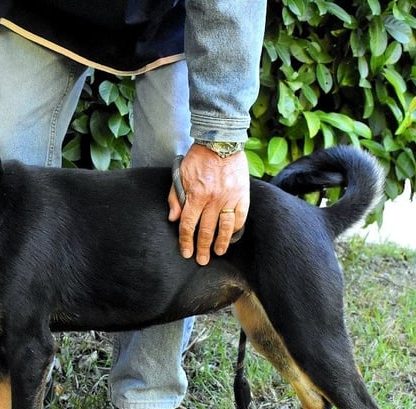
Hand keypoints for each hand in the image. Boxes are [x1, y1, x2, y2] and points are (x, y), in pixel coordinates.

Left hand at [167, 143, 249, 265]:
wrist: (220, 141)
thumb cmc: (198, 158)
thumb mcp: (180, 175)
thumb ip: (175, 197)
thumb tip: (173, 218)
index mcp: (195, 195)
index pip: (188, 225)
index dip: (186, 241)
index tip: (186, 253)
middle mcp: (213, 200)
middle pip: (206, 230)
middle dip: (202, 248)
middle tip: (202, 260)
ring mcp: (229, 198)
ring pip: (225, 227)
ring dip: (221, 242)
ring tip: (219, 252)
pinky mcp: (242, 194)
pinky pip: (240, 216)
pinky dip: (236, 228)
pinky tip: (232, 236)